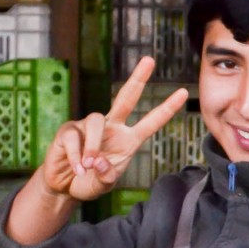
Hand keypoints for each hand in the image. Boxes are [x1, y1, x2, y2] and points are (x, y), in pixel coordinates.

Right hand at [42, 57, 188, 201]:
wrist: (64, 187)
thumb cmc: (89, 183)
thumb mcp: (103, 186)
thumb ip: (106, 176)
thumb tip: (99, 161)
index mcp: (128, 140)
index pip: (151, 122)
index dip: (166, 108)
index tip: (184, 93)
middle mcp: (111, 127)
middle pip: (126, 98)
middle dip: (138, 79)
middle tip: (150, 60)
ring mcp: (89, 126)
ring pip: (96, 121)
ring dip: (93, 146)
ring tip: (88, 167)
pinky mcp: (69, 130)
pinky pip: (74, 137)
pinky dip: (76, 156)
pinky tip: (77, 169)